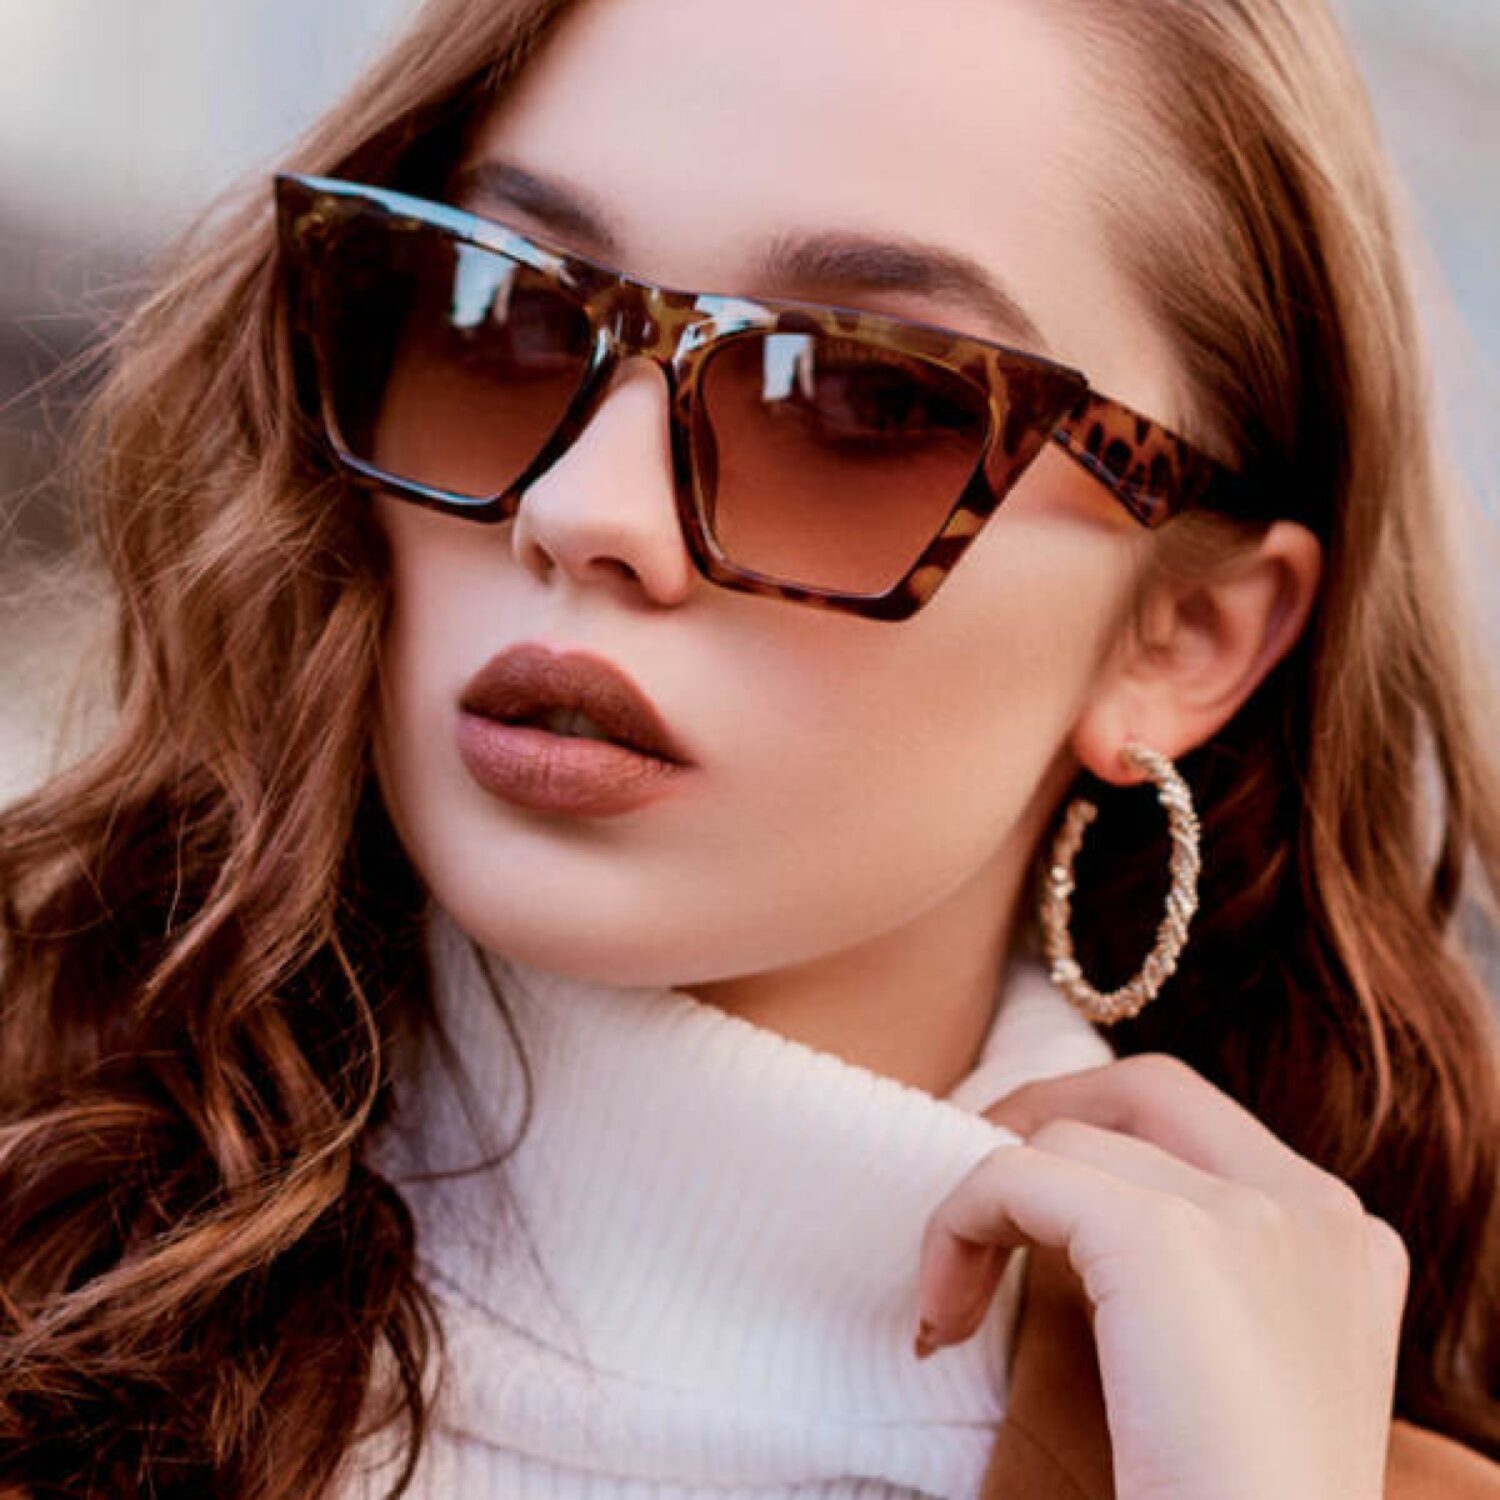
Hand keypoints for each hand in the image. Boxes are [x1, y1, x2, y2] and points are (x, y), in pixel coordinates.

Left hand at [914, 1054, 1409, 1499]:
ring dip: (984, 1207)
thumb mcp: (1246, 1369)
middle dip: (1041, 1120)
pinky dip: (957, 1229)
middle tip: (974, 1205)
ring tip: (953, 1306)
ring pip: (1065, 1141)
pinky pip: (1015, 1180)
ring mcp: (1249, 1212)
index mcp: (1344, 1235)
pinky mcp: (1166, 1238)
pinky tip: (943, 1321)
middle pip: (1146, 1092)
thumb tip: (1064, 1205)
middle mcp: (1313, 1206)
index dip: (1096, 1138)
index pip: (1198, 1124)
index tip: (1026, 1205)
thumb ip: (1205, 1279)